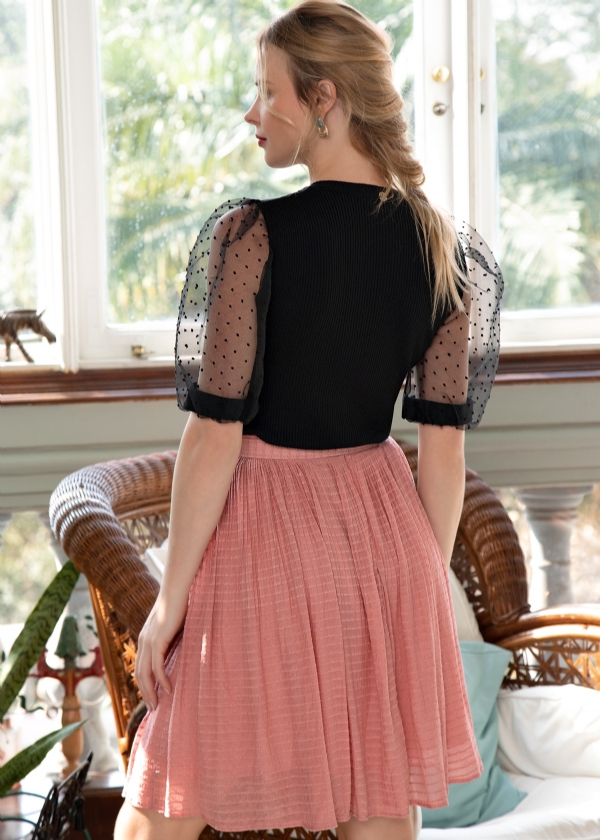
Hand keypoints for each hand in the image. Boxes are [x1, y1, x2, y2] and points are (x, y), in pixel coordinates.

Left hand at [134, 594, 187, 710]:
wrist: (177, 588)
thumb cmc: (180, 604)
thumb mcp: (174, 625)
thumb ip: (173, 638)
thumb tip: (181, 651)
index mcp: (145, 638)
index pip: (141, 667)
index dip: (145, 684)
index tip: (152, 697)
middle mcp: (143, 641)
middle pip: (139, 674)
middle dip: (145, 693)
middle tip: (153, 708)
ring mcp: (148, 641)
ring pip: (145, 673)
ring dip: (150, 691)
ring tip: (157, 705)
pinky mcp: (157, 640)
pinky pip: (157, 666)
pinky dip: (161, 680)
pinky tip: (169, 689)